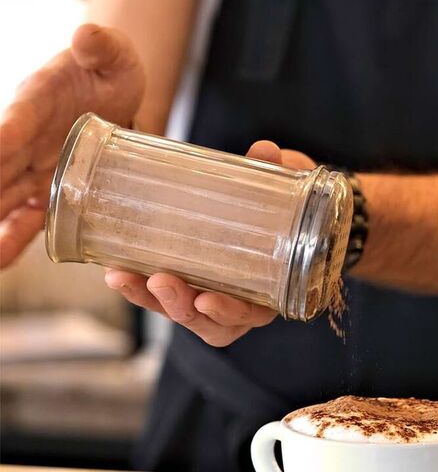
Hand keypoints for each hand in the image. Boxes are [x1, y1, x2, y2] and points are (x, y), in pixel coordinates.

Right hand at [0, 24, 144, 266]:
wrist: (117, 94)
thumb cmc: (111, 70)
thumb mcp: (113, 53)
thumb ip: (101, 45)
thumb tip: (86, 34)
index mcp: (36, 100)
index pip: (14, 121)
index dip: (4, 136)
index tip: (2, 147)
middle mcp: (26, 137)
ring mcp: (34, 166)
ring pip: (4, 197)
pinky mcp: (50, 188)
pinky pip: (28, 216)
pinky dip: (15, 236)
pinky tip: (4, 259)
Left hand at [105, 141, 315, 346]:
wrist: (280, 202)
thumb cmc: (288, 203)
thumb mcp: (288, 188)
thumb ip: (279, 172)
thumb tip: (266, 150)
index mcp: (271, 288)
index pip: (249, 314)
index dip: (227, 314)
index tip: (207, 301)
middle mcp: (240, 299)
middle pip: (207, 321)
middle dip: (179, 305)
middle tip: (160, 281)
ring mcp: (211, 292)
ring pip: (179, 310)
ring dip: (149, 298)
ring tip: (122, 275)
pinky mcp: (187, 279)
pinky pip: (160, 293)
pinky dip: (137, 284)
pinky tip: (116, 268)